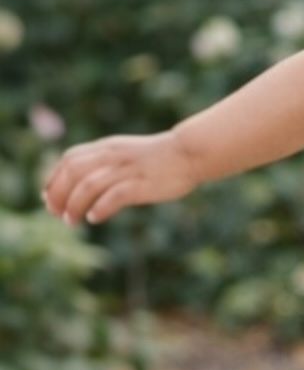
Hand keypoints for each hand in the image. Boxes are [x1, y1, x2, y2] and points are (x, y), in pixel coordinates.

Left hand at [42, 130, 197, 224]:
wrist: (189, 152)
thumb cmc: (161, 158)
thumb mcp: (127, 154)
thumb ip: (107, 163)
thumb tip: (85, 183)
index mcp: (107, 148)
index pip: (69, 159)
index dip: (53, 178)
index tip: (48, 198)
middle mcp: (112, 156)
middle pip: (72, 172)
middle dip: (58, 194)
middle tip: (56, 213)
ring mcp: (126, 170)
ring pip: (87, 185)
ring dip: (74, 204)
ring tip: (72, 221)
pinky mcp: (140, 184)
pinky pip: (113, 196)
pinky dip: (99, 208)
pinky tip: (95, 218)